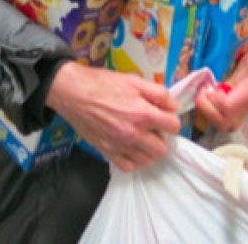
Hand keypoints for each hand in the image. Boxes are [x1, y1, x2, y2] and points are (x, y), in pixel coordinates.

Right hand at [45, 62, 180, 170]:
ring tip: (142, 137)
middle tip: (153, 127)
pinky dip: (133, 159)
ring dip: (148, 150)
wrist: (74, 93)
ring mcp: (119, 146)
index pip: (174, 126)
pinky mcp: (106, 152)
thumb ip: (159, 93)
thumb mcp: (135, 81)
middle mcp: (133, 134)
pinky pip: (127, 166)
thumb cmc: (104, 84)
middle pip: (162, 148)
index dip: (172, 119)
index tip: (165, 116)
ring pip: (146, 160)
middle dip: (161, 137)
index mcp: (143, 114)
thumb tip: (174, 106)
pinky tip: (131, 147)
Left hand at [194, 36, 247, 131]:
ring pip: (226, 123)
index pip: (227, 107)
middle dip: (207, 111)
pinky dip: (216, 110)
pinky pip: (228, 117)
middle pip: (225, 123)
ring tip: (206, 94)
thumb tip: (216, 89)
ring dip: (211, 112)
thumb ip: (233, 77)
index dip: (211, 100)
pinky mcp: (246, 107)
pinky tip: (214, 95)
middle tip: (202, 93)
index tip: (205, 86)